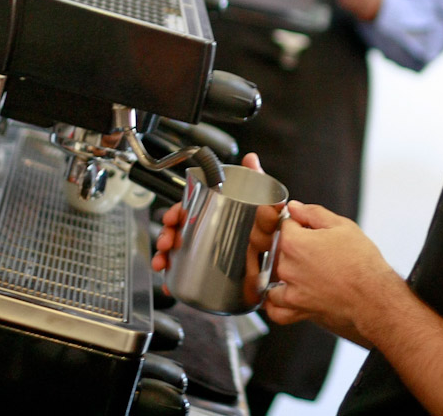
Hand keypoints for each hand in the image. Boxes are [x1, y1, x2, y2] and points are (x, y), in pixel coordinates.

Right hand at [151, 152, 263, 273]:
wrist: (279, 255)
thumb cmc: (269, 224)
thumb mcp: (264, 201)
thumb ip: (258, 179)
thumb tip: (250, 158)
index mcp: (215, 212)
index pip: (188, 208)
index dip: (176, 212)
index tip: (172, 218)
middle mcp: (208, 231)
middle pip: (178, 231)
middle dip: (166, 237)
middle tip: (167, 243)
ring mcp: (206, 252)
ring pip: (177, 253)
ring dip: (164, 258)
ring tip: (163, 263)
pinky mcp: (209, 272)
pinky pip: (186, 276)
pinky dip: (173, 281)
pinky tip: (169, 284)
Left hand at [263, 201, 398, 344]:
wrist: (374, 297)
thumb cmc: (362, 262)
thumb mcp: (343, 226)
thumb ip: (313, 213)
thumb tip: (294, 207)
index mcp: (294, 242)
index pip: (285, 225)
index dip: (300, 223)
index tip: (311, 228)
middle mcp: (287, 267)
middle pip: (279, 250)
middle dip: (296, 247)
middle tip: (319, 250)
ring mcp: (290, 290)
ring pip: (274, 278)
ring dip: (285, 273)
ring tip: (306, 272)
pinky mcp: (297, 310)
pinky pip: (276, 310)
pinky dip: (276, 304)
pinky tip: (284, 296)